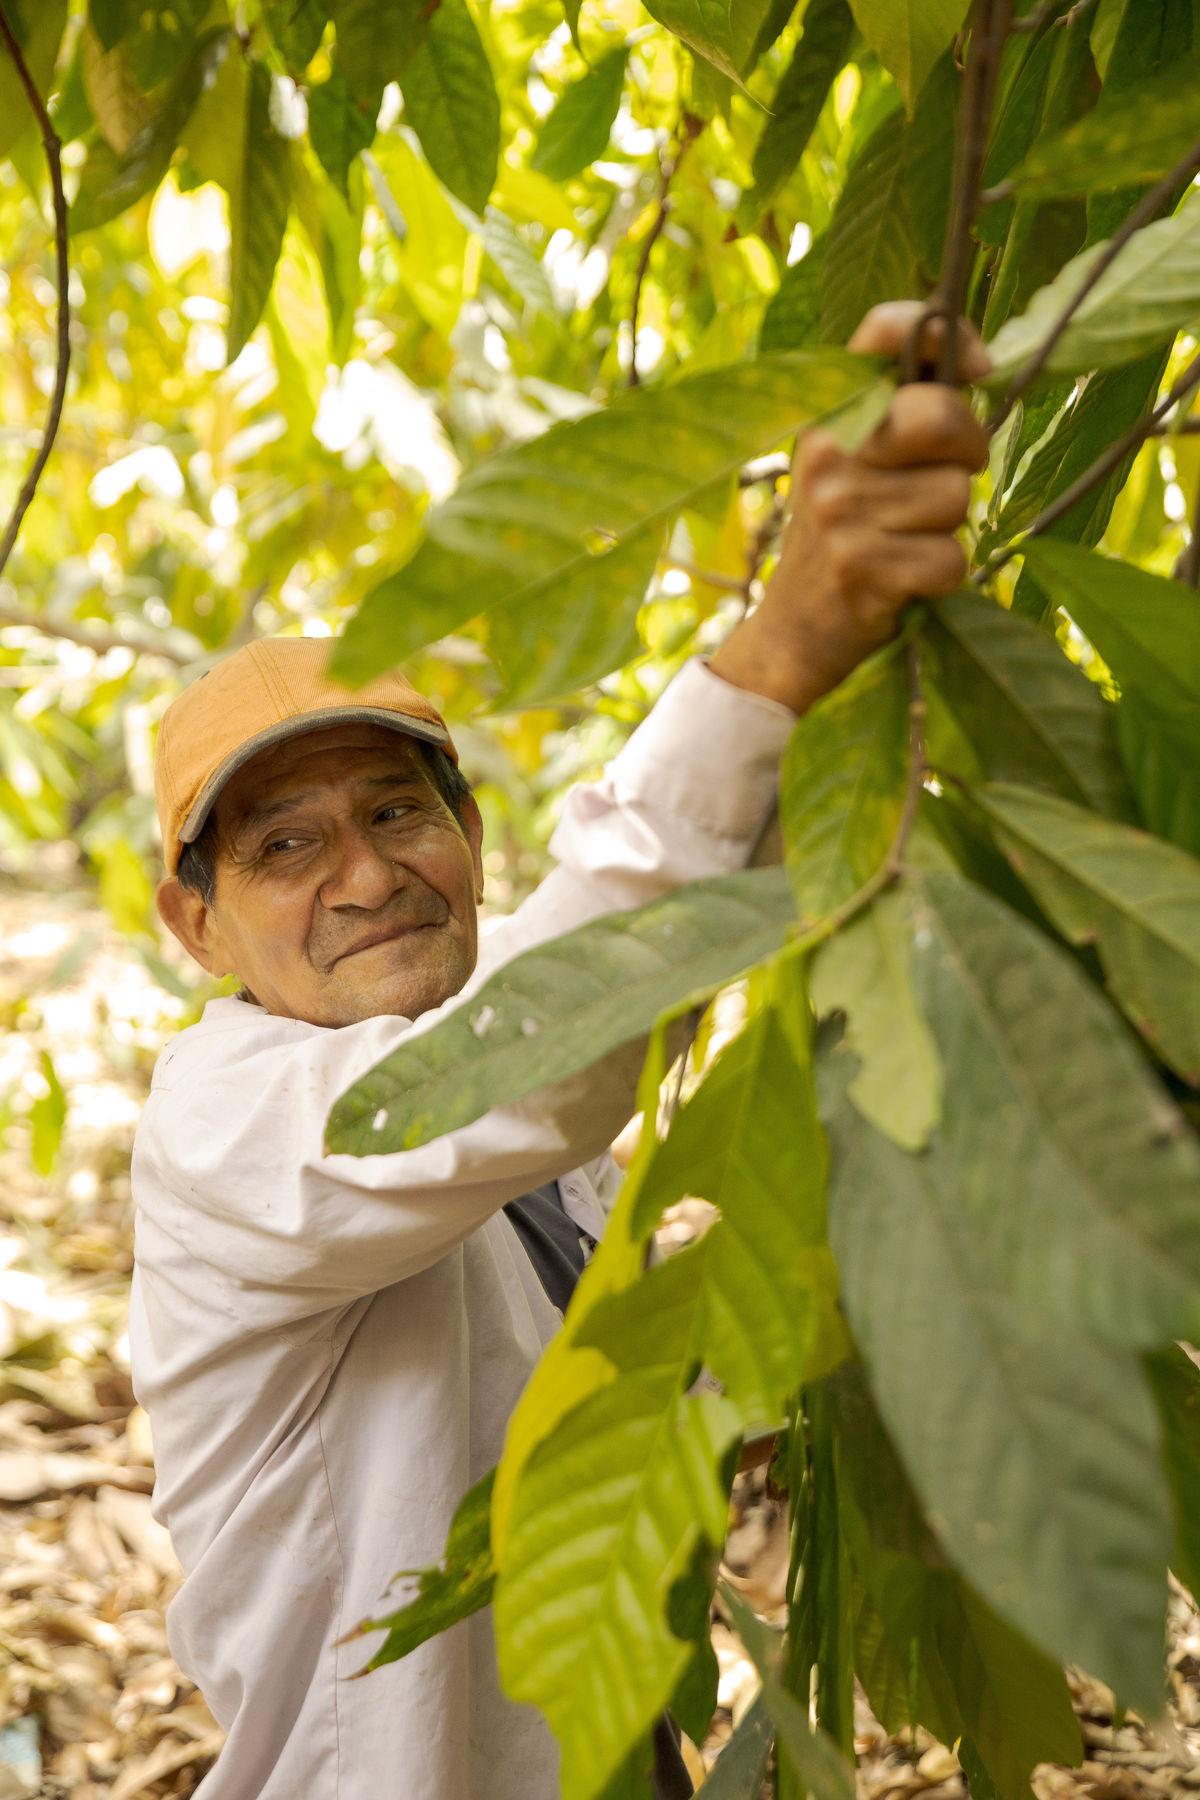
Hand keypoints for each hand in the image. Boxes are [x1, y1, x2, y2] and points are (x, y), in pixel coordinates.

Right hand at [708, 302, 990, 715]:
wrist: (792, 632)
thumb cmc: (841, 536)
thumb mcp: (852, 461)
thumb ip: (904, 408)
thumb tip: (980, 364)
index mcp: (828, 417)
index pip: (884, 330)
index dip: (950, 336)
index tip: (977, 369)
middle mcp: (828, 456)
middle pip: (942, 415)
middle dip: (968, 448)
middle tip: (945, 478)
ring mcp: (842, 513)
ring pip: (955, 496)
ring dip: (947, 528)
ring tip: (903, 541)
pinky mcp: (864, 570)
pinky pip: (951, 559)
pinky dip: (941, 577)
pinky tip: (903, 581)